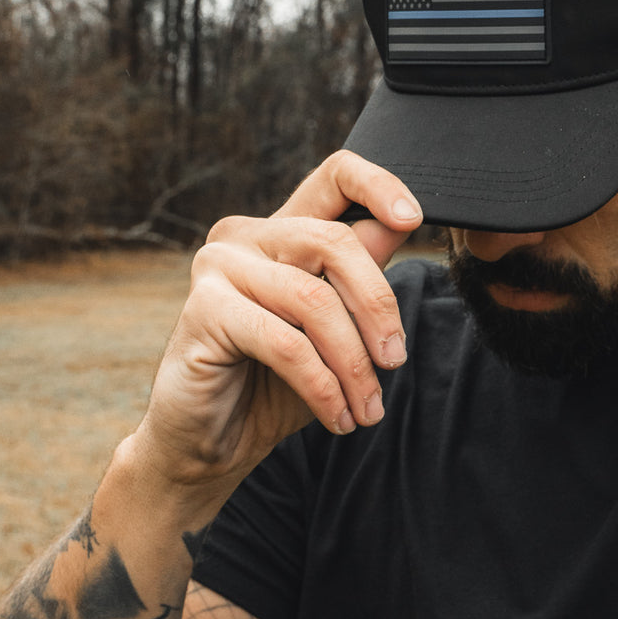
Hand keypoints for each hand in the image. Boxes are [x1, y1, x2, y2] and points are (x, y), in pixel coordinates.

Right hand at [130, 151, 423, 492]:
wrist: (210, 443)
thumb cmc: (274, 385)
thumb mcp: (334, 329)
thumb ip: (360, 278)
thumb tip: (401, 225)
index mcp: (282, 230)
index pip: (334, 175)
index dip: (379, 185)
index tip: (414, 218)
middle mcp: (245, 236)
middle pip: (334, 241)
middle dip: (378, 307)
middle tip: (394, 362)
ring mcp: (219, 266)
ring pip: (314, 300)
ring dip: (353, 364)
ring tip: (367, 409)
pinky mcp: (203, 309)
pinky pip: (286, 343)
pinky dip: (322, 387)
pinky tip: (336, 417)